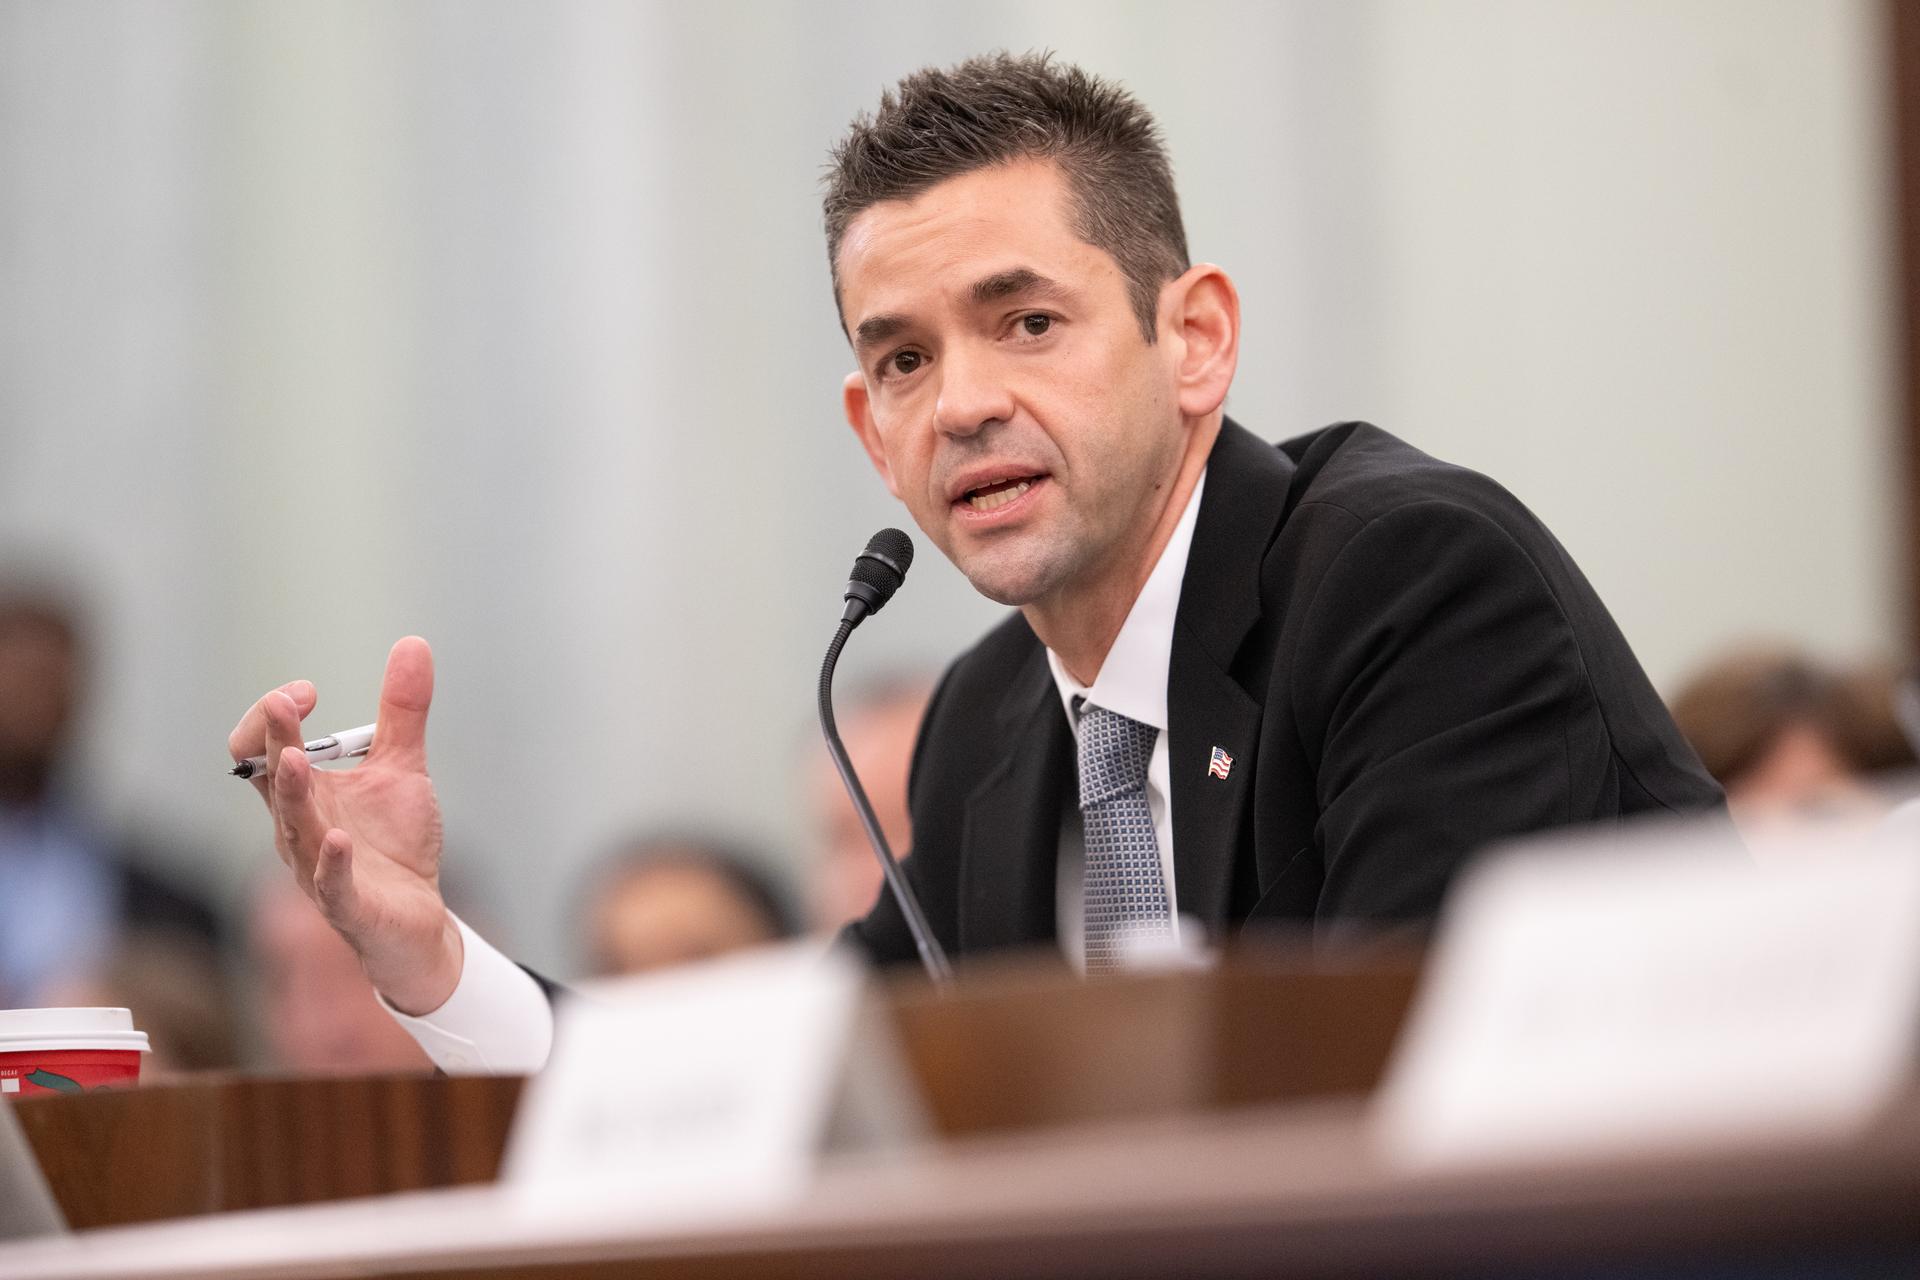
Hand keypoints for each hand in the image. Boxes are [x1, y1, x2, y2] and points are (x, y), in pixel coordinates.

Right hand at [228, 636, 461, 1014]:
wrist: (416, 921)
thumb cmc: (393, 845)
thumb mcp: (402, 768)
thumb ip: (402, 712)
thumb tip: (412, 643)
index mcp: (304, 794)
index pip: (261, 750)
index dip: (274, 717)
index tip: (307, 690)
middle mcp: (299, 828)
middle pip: (272, 780)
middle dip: (275, 739)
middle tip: (282, 702)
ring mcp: (318, 867)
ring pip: (294, 828)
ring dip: (293, 793)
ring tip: (295, 759)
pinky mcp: (349, 903)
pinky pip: (331, 884)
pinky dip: (332, 862)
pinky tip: (339, 838)